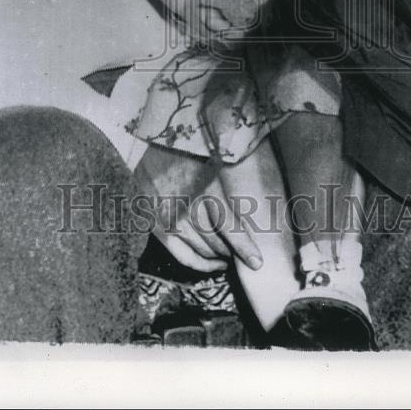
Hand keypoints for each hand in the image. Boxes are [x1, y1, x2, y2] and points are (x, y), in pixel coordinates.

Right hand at [134, 144, 262, 272]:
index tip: (257, 262)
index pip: (228, 227)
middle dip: (233, 251)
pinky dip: (200, 264)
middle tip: (244, 252)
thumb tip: (253, 214)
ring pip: (202, 251)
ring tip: (231, 255)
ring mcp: (170, 219)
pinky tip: (214, 264)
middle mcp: (187, 207)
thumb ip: (232, 188)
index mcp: (204, 188)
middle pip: (217, 242)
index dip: (244, 248)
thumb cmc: (191, 152)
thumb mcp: (216, 164)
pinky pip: (182, 255)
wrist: (153, 145)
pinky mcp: (157, 226)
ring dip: (219, 256)